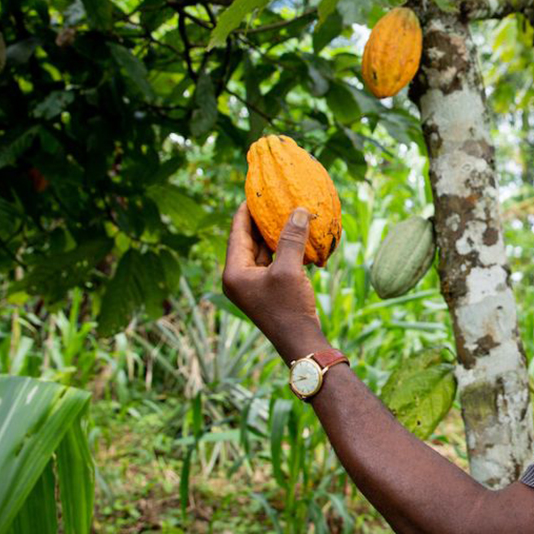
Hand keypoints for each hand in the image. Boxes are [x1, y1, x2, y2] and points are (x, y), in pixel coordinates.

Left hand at [222, 201, 327, 361]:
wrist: (300, 342)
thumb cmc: (289, 308)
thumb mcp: (289, 270)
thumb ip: (292, 239)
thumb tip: (299, 211)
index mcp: (234, 272)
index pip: (237, 232)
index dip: (246, 210)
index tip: (256, 191)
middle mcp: (238, 277)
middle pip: (248, 240)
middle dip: (262, 220)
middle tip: (274, 199)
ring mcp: (253, 284)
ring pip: (261, 251)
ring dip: (275, 234)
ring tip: (287, 213)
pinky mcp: (267, 290)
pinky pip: (272, 262)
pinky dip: (283, 249)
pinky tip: (297, 236)